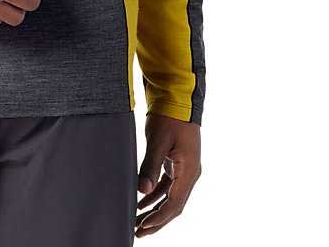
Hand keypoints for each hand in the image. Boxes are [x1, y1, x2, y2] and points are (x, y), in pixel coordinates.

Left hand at [135, 113, 201, 236]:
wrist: (178, 96)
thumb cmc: (170, 116)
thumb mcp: (158, 141)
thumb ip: (150, 166)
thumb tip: (142, 190)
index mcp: (189, 171)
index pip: (174, 205)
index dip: (158, 218)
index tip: (142, 227)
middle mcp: (190, 173)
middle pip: (174, 206)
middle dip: (157, 220)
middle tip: (138, 232)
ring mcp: (184, 168)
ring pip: (170, 197)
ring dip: (155, 209)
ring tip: (138, 221)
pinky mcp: (177, 162)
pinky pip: (167, 185)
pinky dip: (155, 194)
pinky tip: (142, 200)